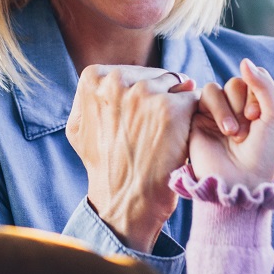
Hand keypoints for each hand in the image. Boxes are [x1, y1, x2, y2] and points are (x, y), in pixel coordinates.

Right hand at [66, 65, 198, 253]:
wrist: (126, 200)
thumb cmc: (104, 167)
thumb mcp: (79, 128)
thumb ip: (91, 98)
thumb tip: (116, 78)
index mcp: (93, 79)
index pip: (132, 73)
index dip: (141, 97)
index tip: (139, 120)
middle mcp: (116, 80)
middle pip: (156, 77)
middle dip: (162, 99)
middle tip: (157, 131)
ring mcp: (146, 93)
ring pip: (177, 86)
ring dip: (179, 108)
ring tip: (169, 136)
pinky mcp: (173, 108)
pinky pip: (194, 100)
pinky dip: (194, 118)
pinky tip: (184, 138)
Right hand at [190, 59, 273, 191]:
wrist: (240, 181)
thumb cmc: (263, 154)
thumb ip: (264, 85)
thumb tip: (244, 61)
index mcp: (255, 108)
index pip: (254, 79)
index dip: (257, 93)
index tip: (259, 119)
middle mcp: (235, 110)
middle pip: (236, 83)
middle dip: (243, 103)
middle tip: (248, 129)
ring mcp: (214, 114)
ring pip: (218, 87)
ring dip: (229, 108)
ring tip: (234, 134)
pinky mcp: (197, 119)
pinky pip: (203, 96)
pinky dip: (217, 108)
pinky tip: (224, 131)